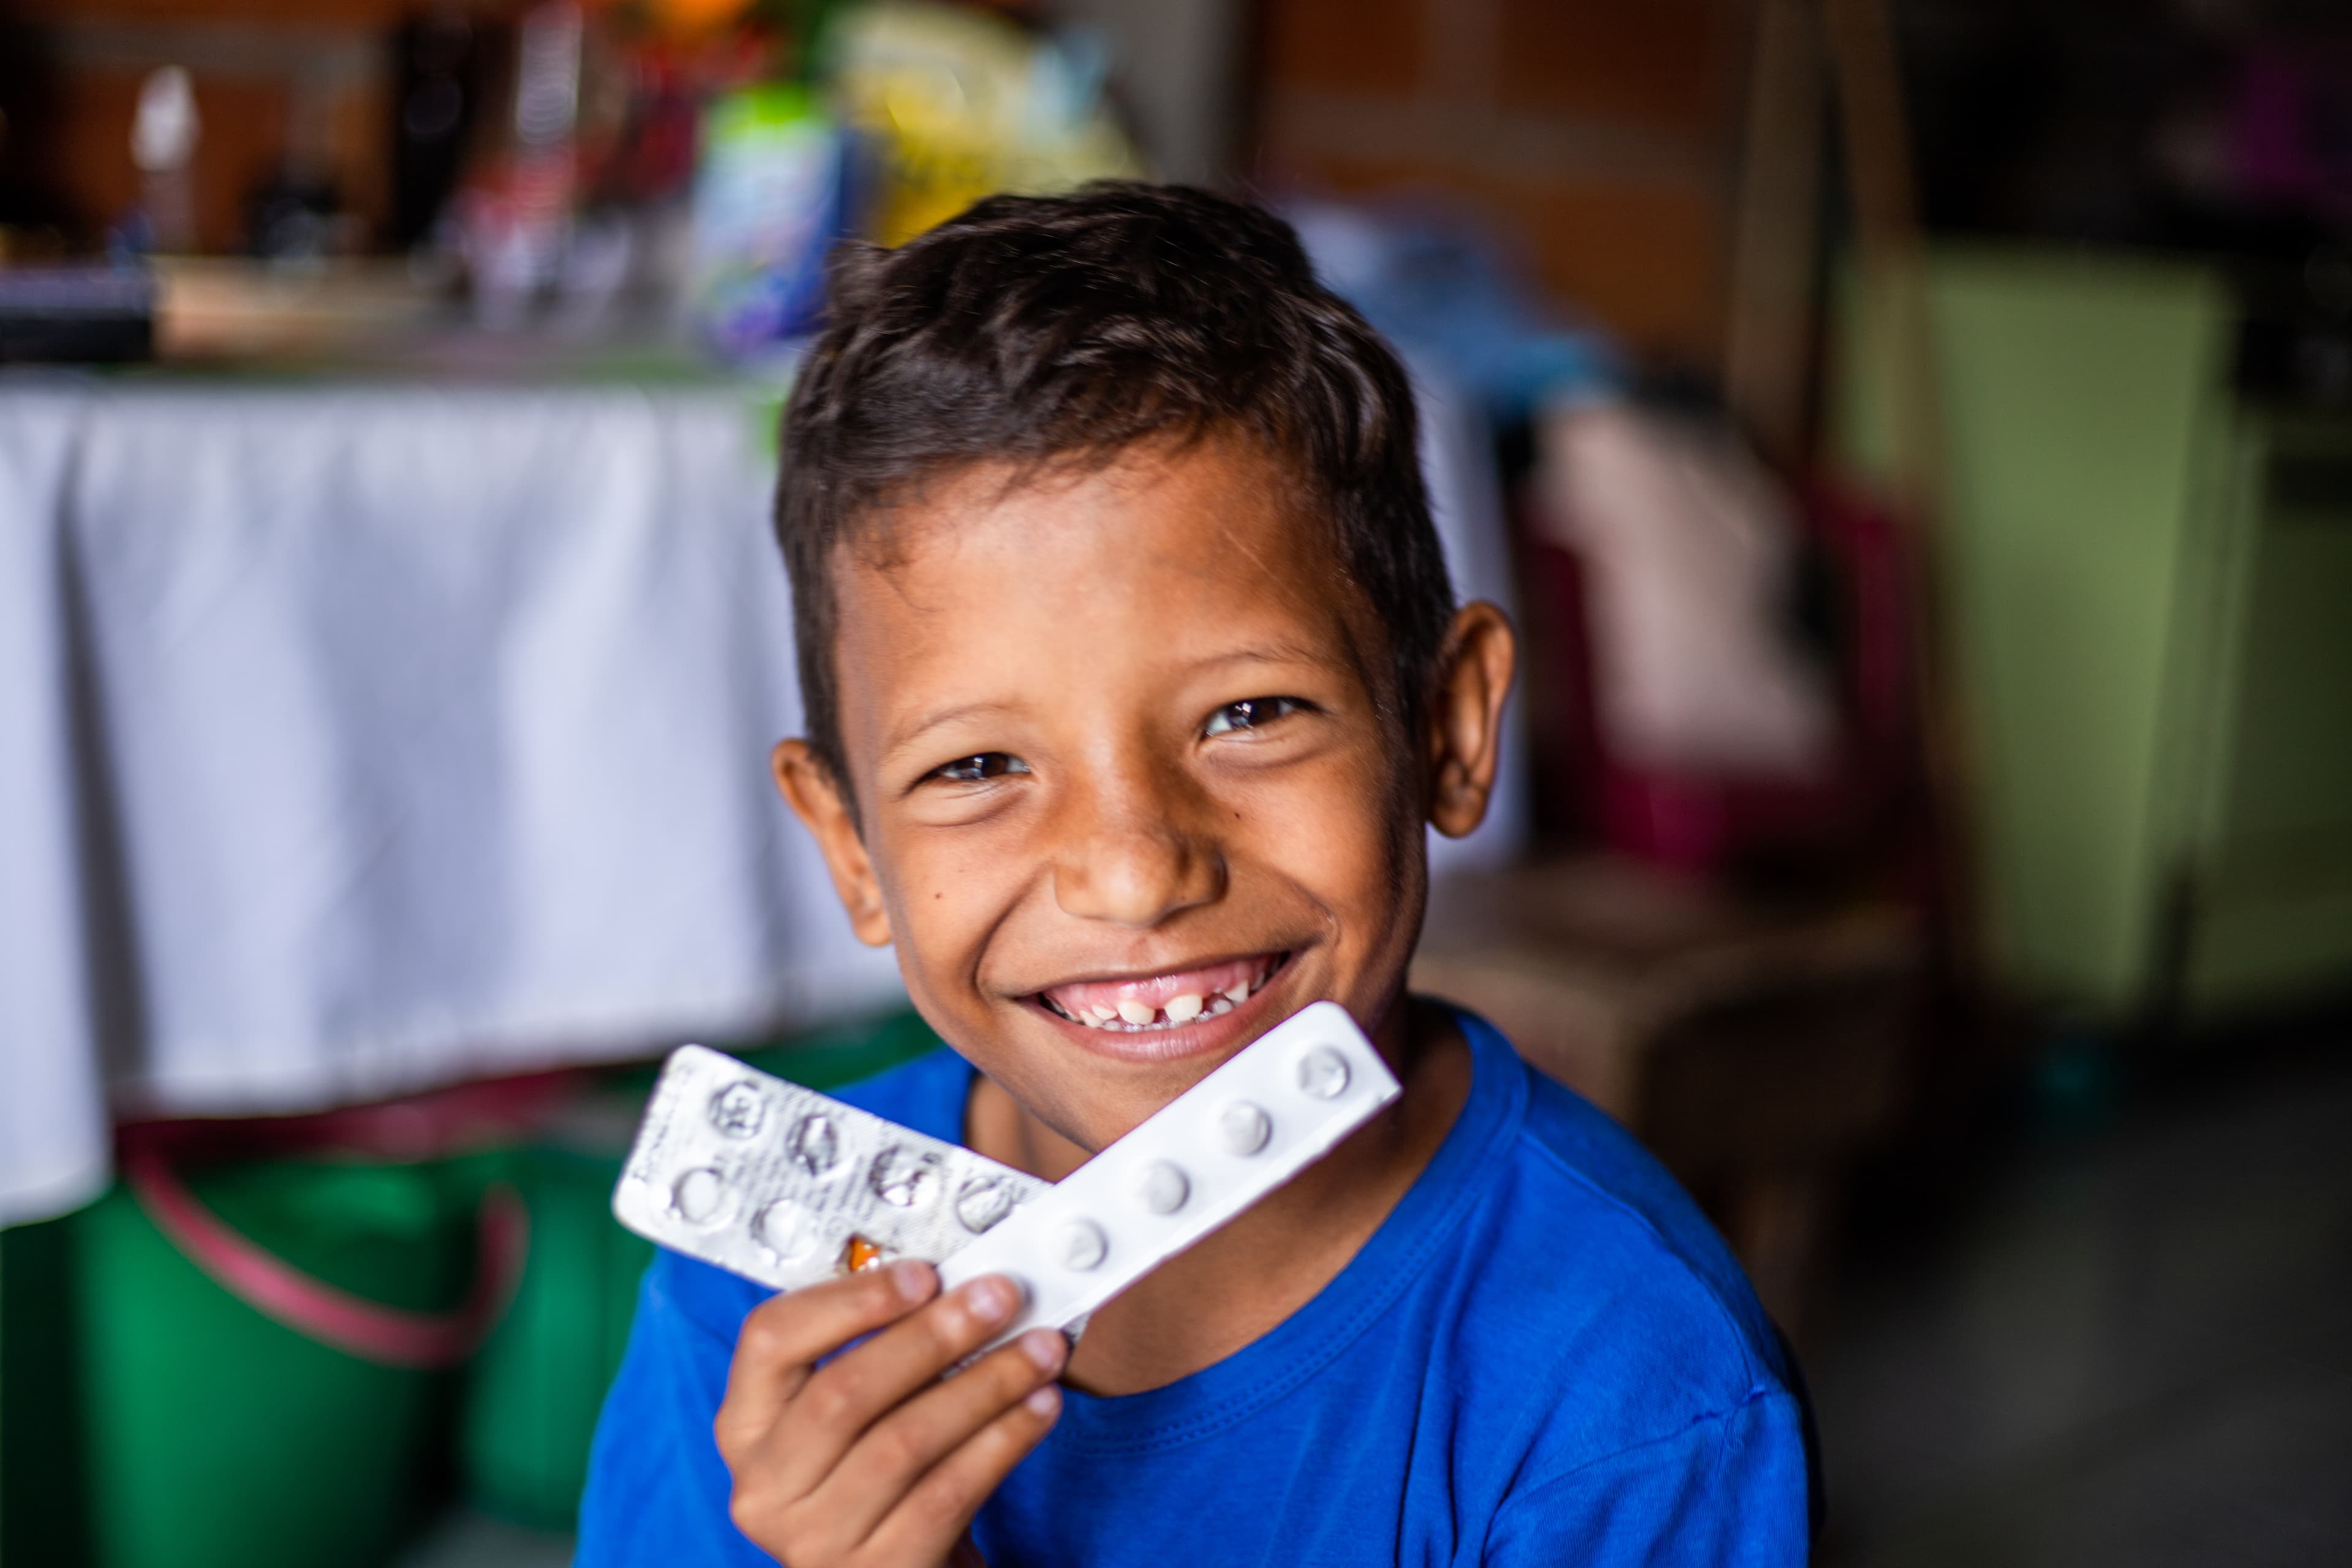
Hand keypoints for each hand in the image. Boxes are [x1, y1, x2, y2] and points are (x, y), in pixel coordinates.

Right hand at [715, 1260, 1065, 1566]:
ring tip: (1039, 1350)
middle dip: (933, 1335)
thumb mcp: (858, 1416)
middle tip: (1000, 1297)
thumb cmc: (881, 1477)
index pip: (771, 1339)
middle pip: (844, 1392)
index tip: (924, 1274)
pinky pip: (948, 1492)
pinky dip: (1003, 1440)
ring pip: (905, 1442)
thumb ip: (884, 1350)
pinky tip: (1040, 1407)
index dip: (849, 1299)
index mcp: (748, 1425)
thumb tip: (963, 1285)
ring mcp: (816, 1540)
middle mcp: (767, 1486)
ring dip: (986, 1384)